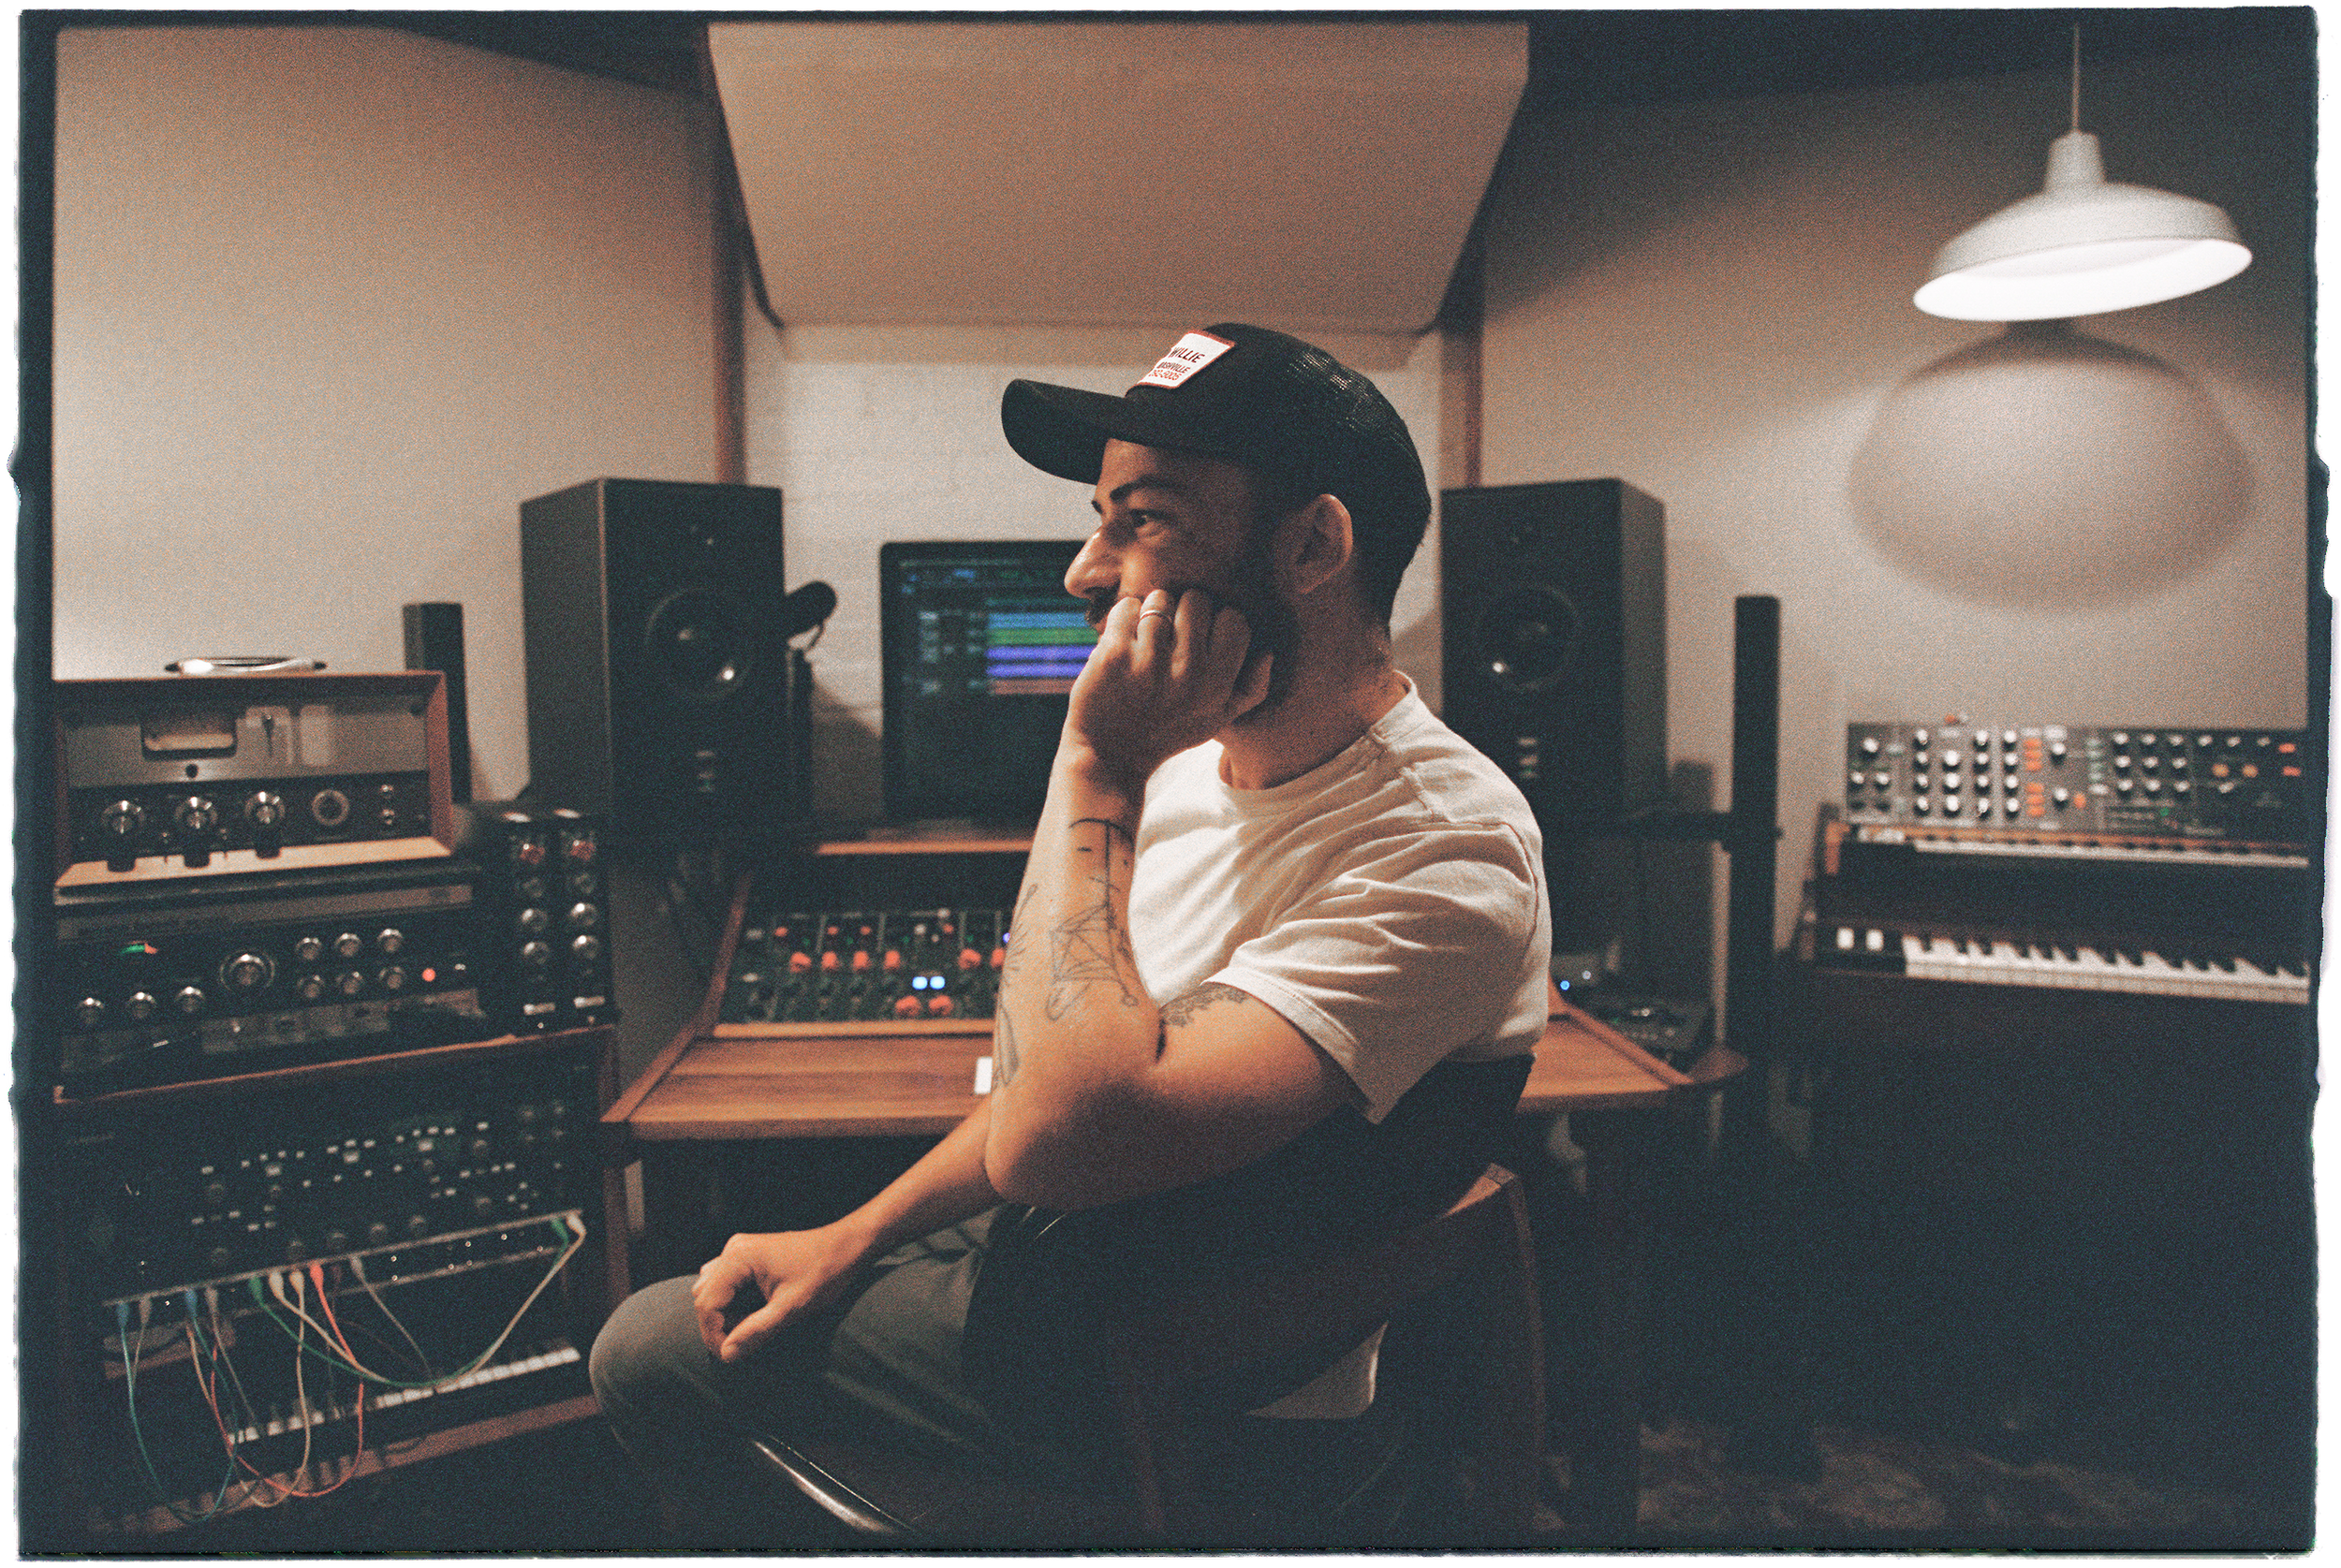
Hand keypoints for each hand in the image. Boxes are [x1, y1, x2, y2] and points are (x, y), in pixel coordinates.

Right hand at [690, 1225, 868, 1362]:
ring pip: (712, 1289)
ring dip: (723, 1314)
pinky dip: (731, 1302)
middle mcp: (733, 1249)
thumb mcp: (791, 1308)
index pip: (706, 1302)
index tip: (730, 1355)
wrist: (846, 1247)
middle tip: (740, 1344)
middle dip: (717, 1324)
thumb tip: (727, 1355)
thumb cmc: (823, 1273)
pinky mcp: (748, 1255)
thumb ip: (757, 1331)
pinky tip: (751, 1313)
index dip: (713, 1334)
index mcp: (738, 1258)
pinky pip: (725, 1282)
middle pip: (704, 1296)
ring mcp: (739, 1250)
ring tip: (748, 1329)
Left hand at [1067, 588, 1272, 787]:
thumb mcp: (1218, 719)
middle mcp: (1188, 672)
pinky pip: (1127, 608)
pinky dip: (1124, 617)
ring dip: (1152, 612)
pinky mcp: (1115, 655)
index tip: (1203, 637)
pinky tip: (1123, 640)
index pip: (1234, 619)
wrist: (1110, 755)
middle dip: (1184, 611)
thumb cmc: (1168, 731)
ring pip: (1161, 599)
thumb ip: (1252, 688)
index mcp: (1217, 685)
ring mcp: (1150, 662)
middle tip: (1172, 635)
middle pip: (1198, 600)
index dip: (1218, 622)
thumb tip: (1267, 650)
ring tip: (1146, 637)